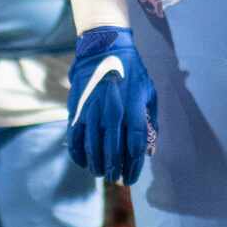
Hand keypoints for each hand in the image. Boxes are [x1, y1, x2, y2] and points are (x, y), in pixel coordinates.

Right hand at [68, 28, 156, 184]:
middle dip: (115, 169)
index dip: (133, 165)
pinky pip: (76, 138)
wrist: (104, 48)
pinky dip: (78, 153)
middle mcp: (113, 112)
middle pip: (113, 151)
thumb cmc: (131, 71)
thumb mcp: (149, 92)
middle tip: (116, 178)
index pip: (135, 145)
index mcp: (133, 108)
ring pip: (93, 148)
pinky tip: (83, 162)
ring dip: (97, 165)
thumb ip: (151, 121)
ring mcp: (93, 111)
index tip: (131, 176)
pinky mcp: (78, 109)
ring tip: (101, 173)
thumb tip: (150, 150)